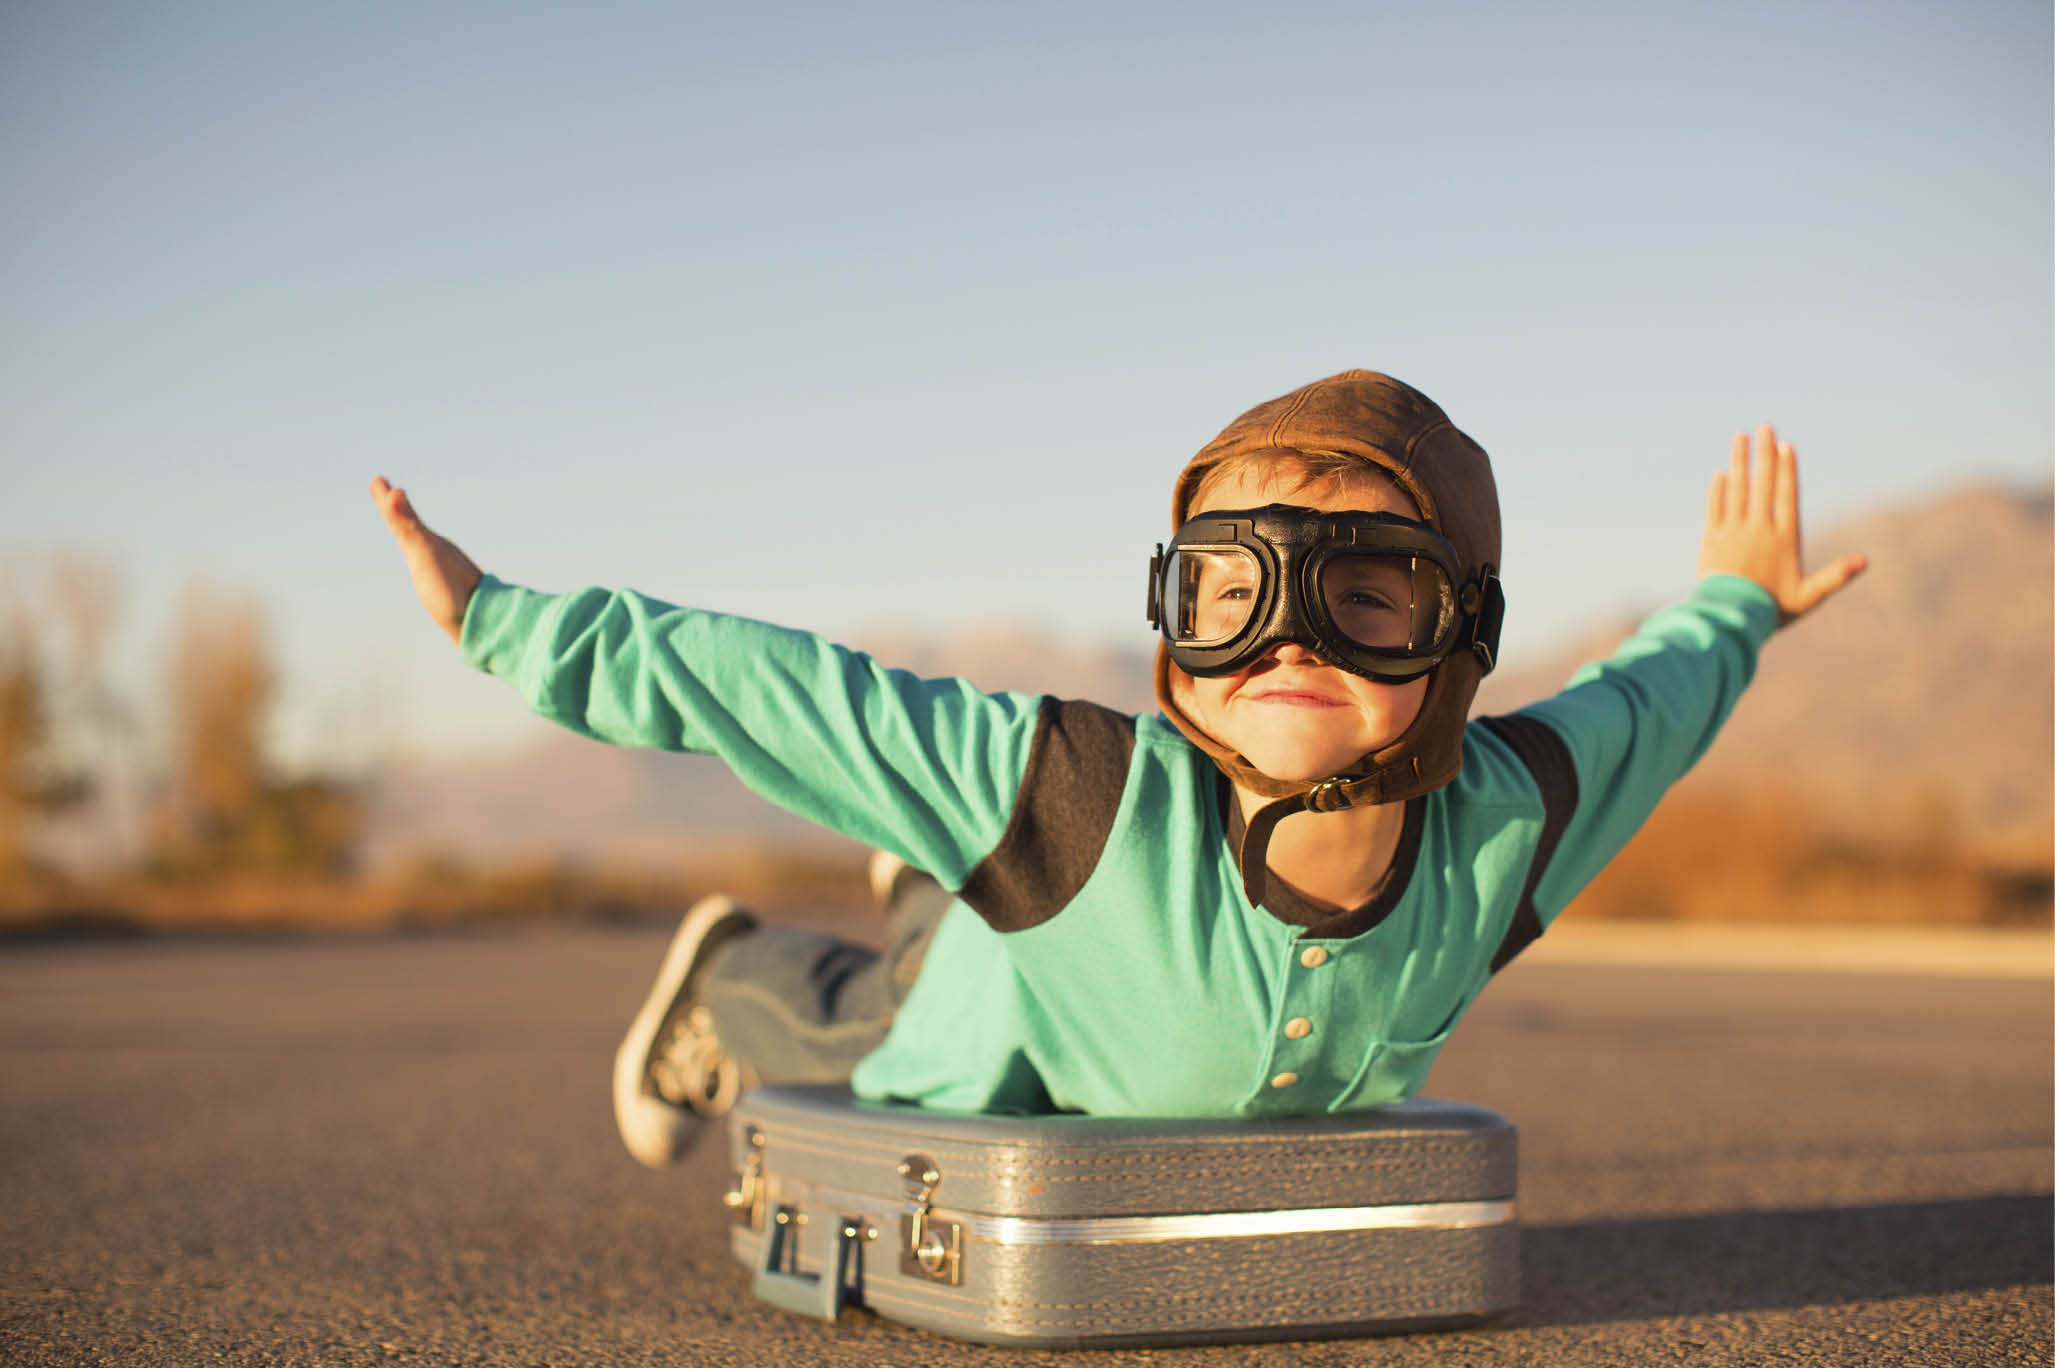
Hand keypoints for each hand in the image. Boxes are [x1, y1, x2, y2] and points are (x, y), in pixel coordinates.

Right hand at [370, 476, 483, 643]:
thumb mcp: (425, 553)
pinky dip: (425, 556)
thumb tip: (396, 492)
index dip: (388, 501)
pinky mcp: (448, 589)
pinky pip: (433, 565)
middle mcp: (437, 552)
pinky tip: (429, 565)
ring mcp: (444, 569)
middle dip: (398, 511)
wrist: (485, 620)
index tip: (378, 480)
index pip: (402, 516)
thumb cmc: (450, 588)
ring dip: (413, 533)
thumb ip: (408, 525)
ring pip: (424, 545)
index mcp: (427, 542)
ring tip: (408, 527)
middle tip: (389, 492)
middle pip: (413, 527)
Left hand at [1698, 426, 1866, 627]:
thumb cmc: (1772, 610)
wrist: (1729, 620)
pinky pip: (1715, 509)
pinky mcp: (1712, 541)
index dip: (1786, 470)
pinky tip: (1720, 474)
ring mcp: (1733, 532)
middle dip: (1764, 454)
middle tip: (1764, 427)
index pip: (1786, 495)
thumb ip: (1835, 576)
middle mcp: (1758, 529)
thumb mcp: (1808, 596)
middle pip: (1761, 484)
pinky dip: (1718, 491)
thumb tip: (1865, 561)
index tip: (1785, 446)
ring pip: (1736, 489)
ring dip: (1739, 462)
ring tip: (1740, 437)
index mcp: (1783, 538)